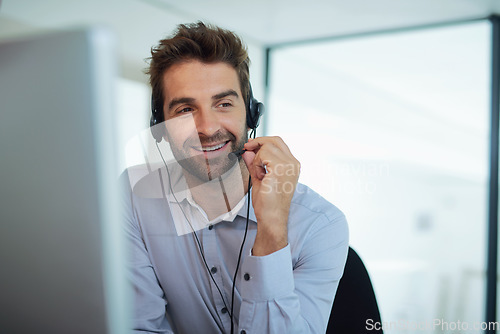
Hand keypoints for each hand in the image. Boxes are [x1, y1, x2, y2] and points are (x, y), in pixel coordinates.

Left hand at [242, 136, 299, 255]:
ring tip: (258, 174)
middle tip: (246, 148)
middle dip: (258, 142)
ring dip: (257, 158)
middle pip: (275, 140)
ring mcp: (289, 165)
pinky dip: (257, 163)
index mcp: (292, 165)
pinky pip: (263, 154)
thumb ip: (255, 164)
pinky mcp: (281, 168)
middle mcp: (293, 163)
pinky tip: (259, 176)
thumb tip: (248, 152)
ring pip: (267, 146)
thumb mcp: (259, 178)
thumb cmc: (268, 204)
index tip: (250, 146)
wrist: (271, 217)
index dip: (263, 142)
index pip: (279, 143)